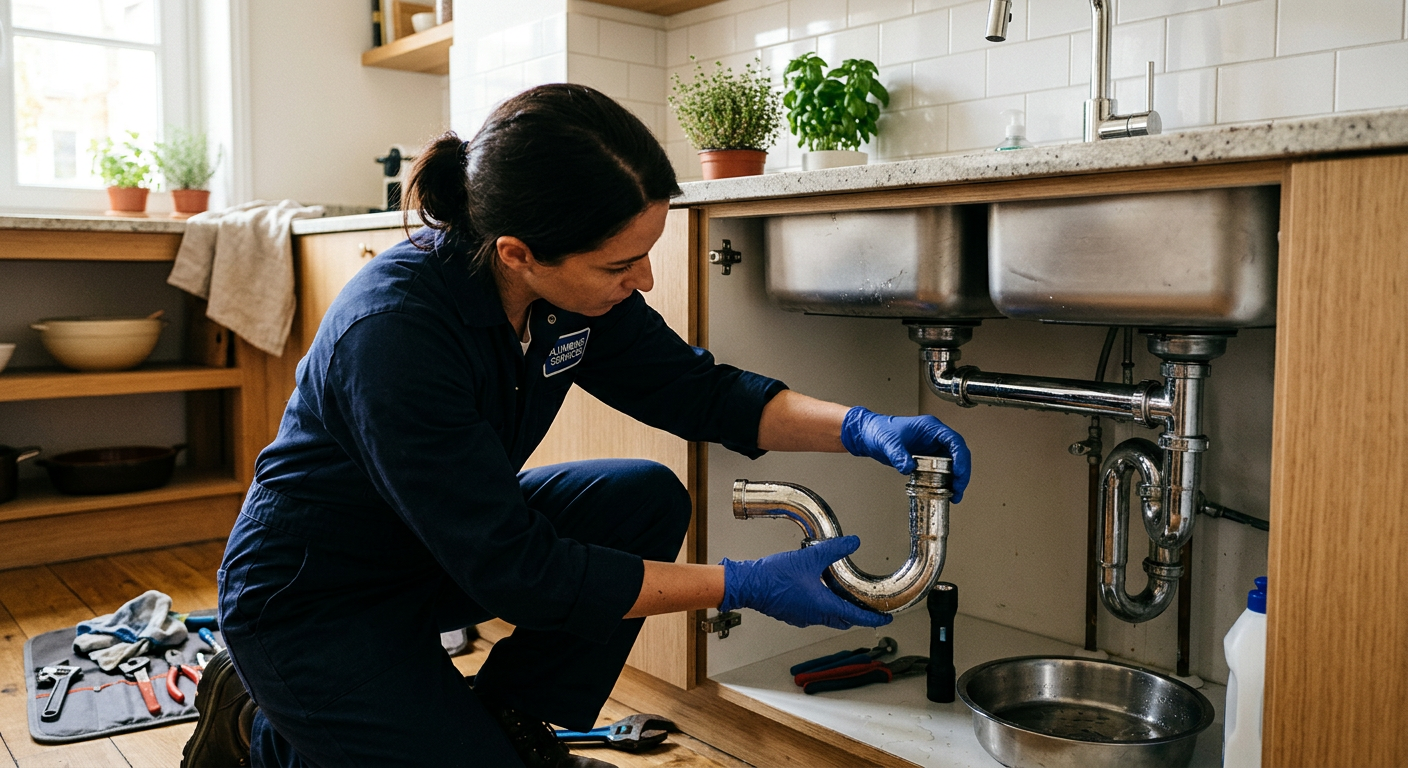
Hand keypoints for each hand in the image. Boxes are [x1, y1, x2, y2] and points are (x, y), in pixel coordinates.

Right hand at [719, 536, 891, 629]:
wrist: (748, 584)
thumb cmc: (774, 576)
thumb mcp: (810, 558)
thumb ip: (835, 550)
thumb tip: (853, 542)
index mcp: (822, 606)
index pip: (855, 617)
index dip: (872, 618)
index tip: (884, 619)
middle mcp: (813, 616)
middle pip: (843, 620)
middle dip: (857, 616)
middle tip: (868, 608)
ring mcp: (801, 617)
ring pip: (828, 617)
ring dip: (839, 609)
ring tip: (844, 594)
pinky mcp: (791, 613)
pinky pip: (813, 613)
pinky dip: (822, 605)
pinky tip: (818, 589)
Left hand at [840, 406, 971, 501]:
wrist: (869, 435)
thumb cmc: (879, 430)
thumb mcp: (888, 443)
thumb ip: (898, 455)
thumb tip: (908, 467)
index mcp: (930, 428)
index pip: (954, 441)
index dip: (961, 457)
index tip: (959, 473)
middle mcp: (935, 437)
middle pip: (958, 454)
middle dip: (961, 473)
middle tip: (958, 489)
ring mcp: (932, 448)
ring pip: (952, 464)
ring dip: (955, 479)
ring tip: (954, 495)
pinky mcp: (927, 458)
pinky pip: (942, 470)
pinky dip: (945, 481)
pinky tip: (945, 491)